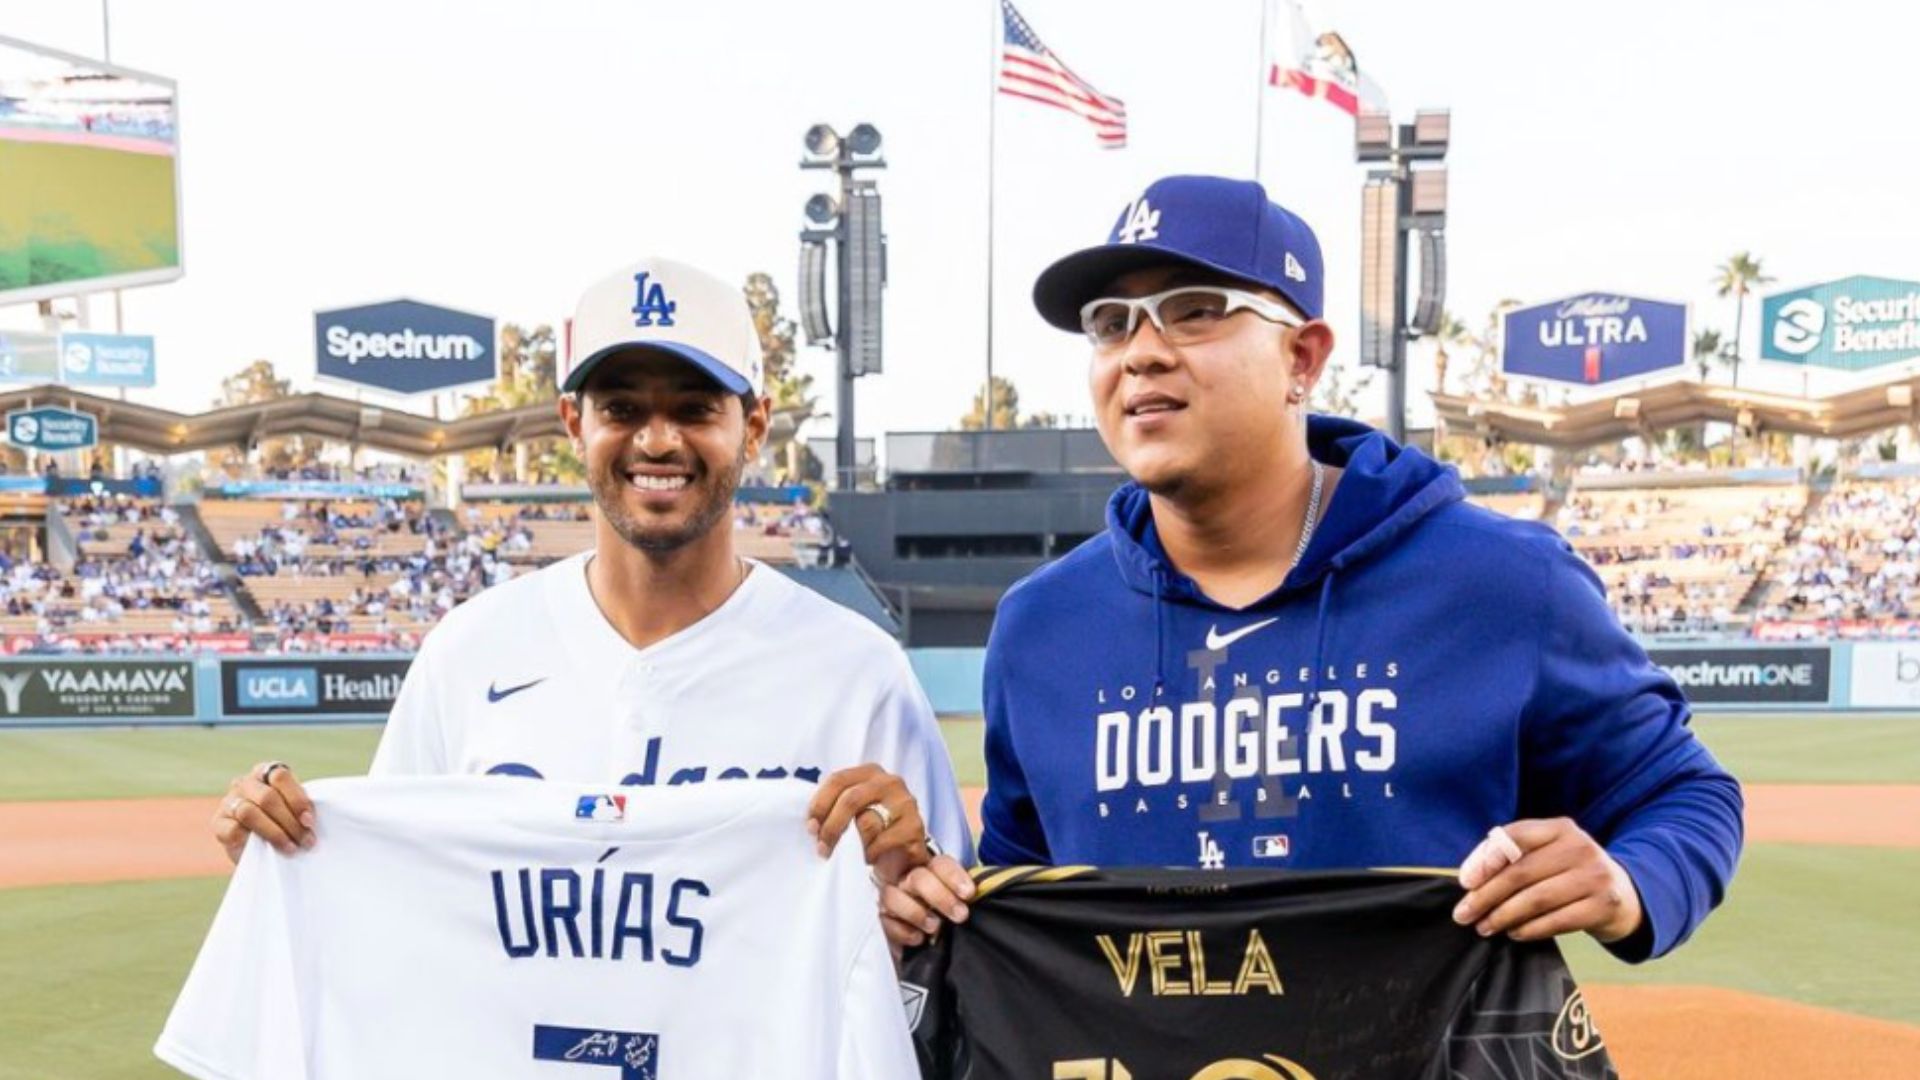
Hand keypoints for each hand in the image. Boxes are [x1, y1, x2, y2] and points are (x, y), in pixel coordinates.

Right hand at [211, 761, 315, 863]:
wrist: (261, 851)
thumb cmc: (284, 824)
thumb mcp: (294, 811)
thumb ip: (300, 808)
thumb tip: (308, 821)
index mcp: (265, 772)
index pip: (280, 776)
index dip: (297, 799)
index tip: (309, 821)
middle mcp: (245, 783)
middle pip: (267, 797)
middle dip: (289, 821)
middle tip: (306, 840)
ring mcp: (228, 801)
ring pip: (249, 812)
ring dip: (274, 833)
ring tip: (290, 848)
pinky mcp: (218, 823)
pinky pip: (233, 829)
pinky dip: (252, 841)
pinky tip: (265, 849)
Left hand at [805, 763, 930, 871]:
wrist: (906, 853)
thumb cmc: (875, 827)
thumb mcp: (855, 808)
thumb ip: (836, 804)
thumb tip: (812, 822)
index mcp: (871, 772)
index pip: (838, 779)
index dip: (819, 804)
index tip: (810, 826)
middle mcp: (890, 782)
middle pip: (850, 799)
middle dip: (830, 826)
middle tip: (821, 847)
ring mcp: (905, 804)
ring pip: (867, 822)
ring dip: (851, 844)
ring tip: (849, 854)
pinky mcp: (914, 828)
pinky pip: (881, 842)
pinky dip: (870, 854)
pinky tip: (871, 858)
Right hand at [880, 855, 974, 954]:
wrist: (926, 939)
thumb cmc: (946, 913)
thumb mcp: (959, 900)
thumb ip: (966, 895)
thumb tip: (985, 894)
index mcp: (932, 870)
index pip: (940, 864)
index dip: (954, 876)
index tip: (969, 894)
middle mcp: (909, 879)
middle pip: (918, 878)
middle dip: (940, 897)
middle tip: (960, 915)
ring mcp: (893, 898)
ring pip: (893, 896)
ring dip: (916, 912)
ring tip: (935, 927)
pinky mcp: (884, 920)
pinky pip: (885, 922)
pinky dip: (902, 931)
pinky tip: (918, 939)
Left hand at [1453, 818, 1642, 943]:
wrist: (1622, 895)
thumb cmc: (1568, 873)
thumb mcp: (1547, 853)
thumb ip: (1511, 855)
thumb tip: (1470, 878)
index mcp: (1560, 828)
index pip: (1515, 836)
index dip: (1485, 859)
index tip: (1464, 883)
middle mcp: (1580, 847)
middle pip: (1521, 872)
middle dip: (1486, 896)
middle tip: (1464, 914)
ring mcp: (1595, 876)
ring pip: (1536, 899)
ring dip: (1503, 916)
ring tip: (1484, 927)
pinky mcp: (1604, 905)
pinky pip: (1557, 921)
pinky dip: (1529, 929)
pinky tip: (1513, 933)